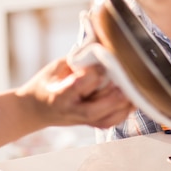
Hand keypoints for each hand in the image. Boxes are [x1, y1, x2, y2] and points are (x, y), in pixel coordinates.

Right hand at [17, 58, 133, 128]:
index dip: (94, 74)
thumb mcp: (57, 67)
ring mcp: (80, 121)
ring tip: (137, 91)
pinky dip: (123, 113)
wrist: (33, 110)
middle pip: (95, 109)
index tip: (103, 61)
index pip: (79, 85)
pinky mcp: (88, 124)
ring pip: (105, 119)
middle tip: (128, 81)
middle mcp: (70, 111)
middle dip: (113, 97)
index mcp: (59, 94)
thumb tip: (102, 45)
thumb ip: (78, 60)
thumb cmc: (46, 83)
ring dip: (123, 106)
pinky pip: (109, 122)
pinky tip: (132, 101)